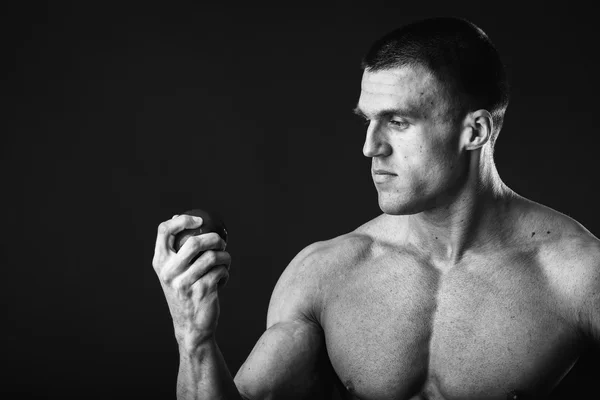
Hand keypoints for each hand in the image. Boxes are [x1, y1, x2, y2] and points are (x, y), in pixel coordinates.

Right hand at [152, 214, 230, 349]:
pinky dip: (225, 272)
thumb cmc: (185, 292)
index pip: (164, 230)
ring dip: (224, 257)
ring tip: (225, 262)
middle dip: (214, 238)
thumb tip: (177, 215)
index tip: (199, 220)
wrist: (191, 326)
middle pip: (195, 242)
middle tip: (221, 242)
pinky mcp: (201, 291)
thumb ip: (174, 249)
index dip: (182, 220)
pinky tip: (223, 278)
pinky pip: (220, 270)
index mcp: (160, 263)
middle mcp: (169, 272)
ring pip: (212, 256)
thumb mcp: (173, 273)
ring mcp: (184, 282)